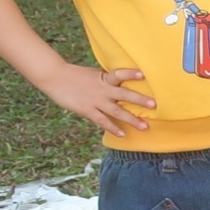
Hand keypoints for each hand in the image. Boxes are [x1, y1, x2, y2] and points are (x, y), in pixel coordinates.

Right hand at [39, 63, 154, 136]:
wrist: (55, 78)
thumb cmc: (75, 75)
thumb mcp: (95, 74)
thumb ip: (107, 80)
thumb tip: (121, 83)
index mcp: (105, 78)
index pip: (120, 74)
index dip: (130, 74)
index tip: (143, 74)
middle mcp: (103, 89)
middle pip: (125, 95)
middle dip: (140, 100)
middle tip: (155, 105)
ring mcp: (96, 101)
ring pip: (117, 111)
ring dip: (132, 119)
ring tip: (145, 126)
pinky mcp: (87, 110)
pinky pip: (103, 121)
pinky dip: (113, 128)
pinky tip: (123, 134)